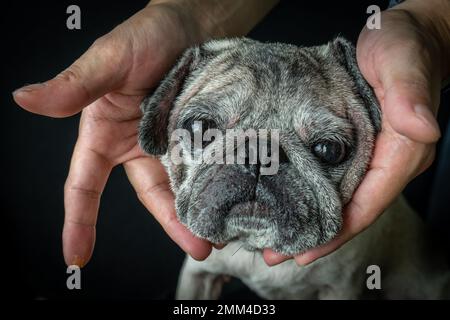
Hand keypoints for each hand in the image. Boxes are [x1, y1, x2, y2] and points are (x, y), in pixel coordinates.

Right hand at [13, 3, 214, 266]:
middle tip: (196, 247)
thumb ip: (75, 85)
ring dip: (199, 212)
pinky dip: (218, 185)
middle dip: (172, 223)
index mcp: (106, 134)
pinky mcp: (202, 137)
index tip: (77, 255)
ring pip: (183, 187)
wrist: (192, 25)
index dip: (79, 220)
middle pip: (153, 196)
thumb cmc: (145, 35)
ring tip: (220, 236)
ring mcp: (173, 144)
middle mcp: (138, 146)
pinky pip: (208, 166)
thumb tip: (27, 99)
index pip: (85, 185)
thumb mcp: (109, 59)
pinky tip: (232, 200)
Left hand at [264, 2, 449, 265]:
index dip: (340, 230)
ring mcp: (371, 156)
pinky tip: (286, 202)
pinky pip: (335, 181)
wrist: (402, 35)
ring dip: (309, 221)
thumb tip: (419, 127)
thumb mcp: (402, 60)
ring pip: (341, 200)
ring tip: (273, 238)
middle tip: (276, 253)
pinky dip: (311, 196)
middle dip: (316, 235)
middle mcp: (387, 161)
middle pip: (352, 210)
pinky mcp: (355, 147)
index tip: (307, 251)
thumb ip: (409, 92)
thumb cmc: (404, 45)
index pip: (370, 201)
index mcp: (402, 150)